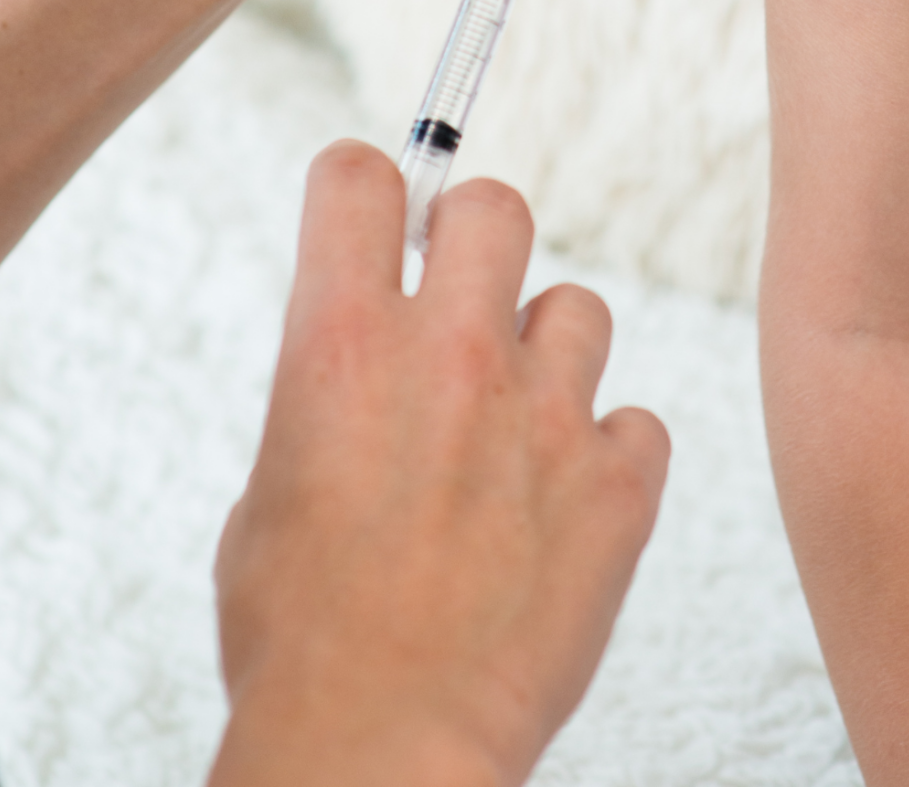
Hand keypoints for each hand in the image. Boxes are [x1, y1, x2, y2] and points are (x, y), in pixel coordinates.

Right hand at [211, 148, 668, 786]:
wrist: (381, 751)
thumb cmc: (301, 645)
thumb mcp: (269, 493)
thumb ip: (324, 400)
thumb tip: (353, 368)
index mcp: (340, 346)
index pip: (362, 177)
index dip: (367, 188)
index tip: (375, 216)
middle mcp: (450, 355)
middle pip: (496, 206)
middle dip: (475, 240)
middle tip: (461, 301)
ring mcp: (543, 414)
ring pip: (580, 308)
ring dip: (549, 356)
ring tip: (515, 433)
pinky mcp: (616, 485)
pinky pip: (639, 421)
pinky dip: (608, 456)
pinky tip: (568, 506)